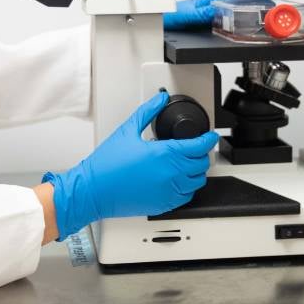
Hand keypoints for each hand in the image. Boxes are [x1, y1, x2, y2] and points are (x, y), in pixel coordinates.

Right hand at [43, 92, 217, 238]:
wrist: (93, 190)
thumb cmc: (106, 164)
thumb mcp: (127, 130)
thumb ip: (147, 111)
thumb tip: (160, 99)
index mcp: (164, 153)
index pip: (199, 146)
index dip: (208, 139)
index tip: (210, 136)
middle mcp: (170, 173)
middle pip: (201, 163)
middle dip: (202, 153)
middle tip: (198, 148)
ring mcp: (168, 191)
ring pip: (197, 181)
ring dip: (197, 171)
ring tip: (188, 163)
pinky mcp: (163, 204)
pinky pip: (186, 196)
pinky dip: (187, 187)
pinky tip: (178, 180)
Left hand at [163, 0, 275, 30]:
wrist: (153, 26)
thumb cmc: (166, 16)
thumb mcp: (185, 15)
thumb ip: (201, 13)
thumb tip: (218, 11)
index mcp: (208, 1)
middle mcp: (209, 6)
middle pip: (237, 1)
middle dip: (256, 1)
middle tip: (273, 4)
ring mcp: (207, 15)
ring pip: (232, 11)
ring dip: (247, 11)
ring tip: (262, 15)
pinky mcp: (203, 25)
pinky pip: (225, 21)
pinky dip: (236, 22)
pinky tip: (239, 27)